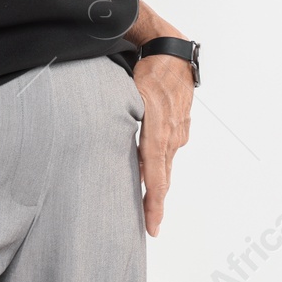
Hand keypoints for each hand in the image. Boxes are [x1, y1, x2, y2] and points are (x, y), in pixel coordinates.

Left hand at [133, 54, 192, 236]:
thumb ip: (119, 115)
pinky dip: (161, 165)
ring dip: (159, 185)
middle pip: (164, 176)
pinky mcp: (181, 126)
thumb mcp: (128, 91)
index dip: (154, 200)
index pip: (155, 171)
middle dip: (157, 203)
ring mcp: (179, 130)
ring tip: (151, 209)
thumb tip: (100, 135)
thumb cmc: (145, 69)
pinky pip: (169, 150)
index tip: (153, 224)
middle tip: (151, 228)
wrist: (172, 53)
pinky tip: (155, 175)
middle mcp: (171, 134)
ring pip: (166, 164)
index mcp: (157, 127)